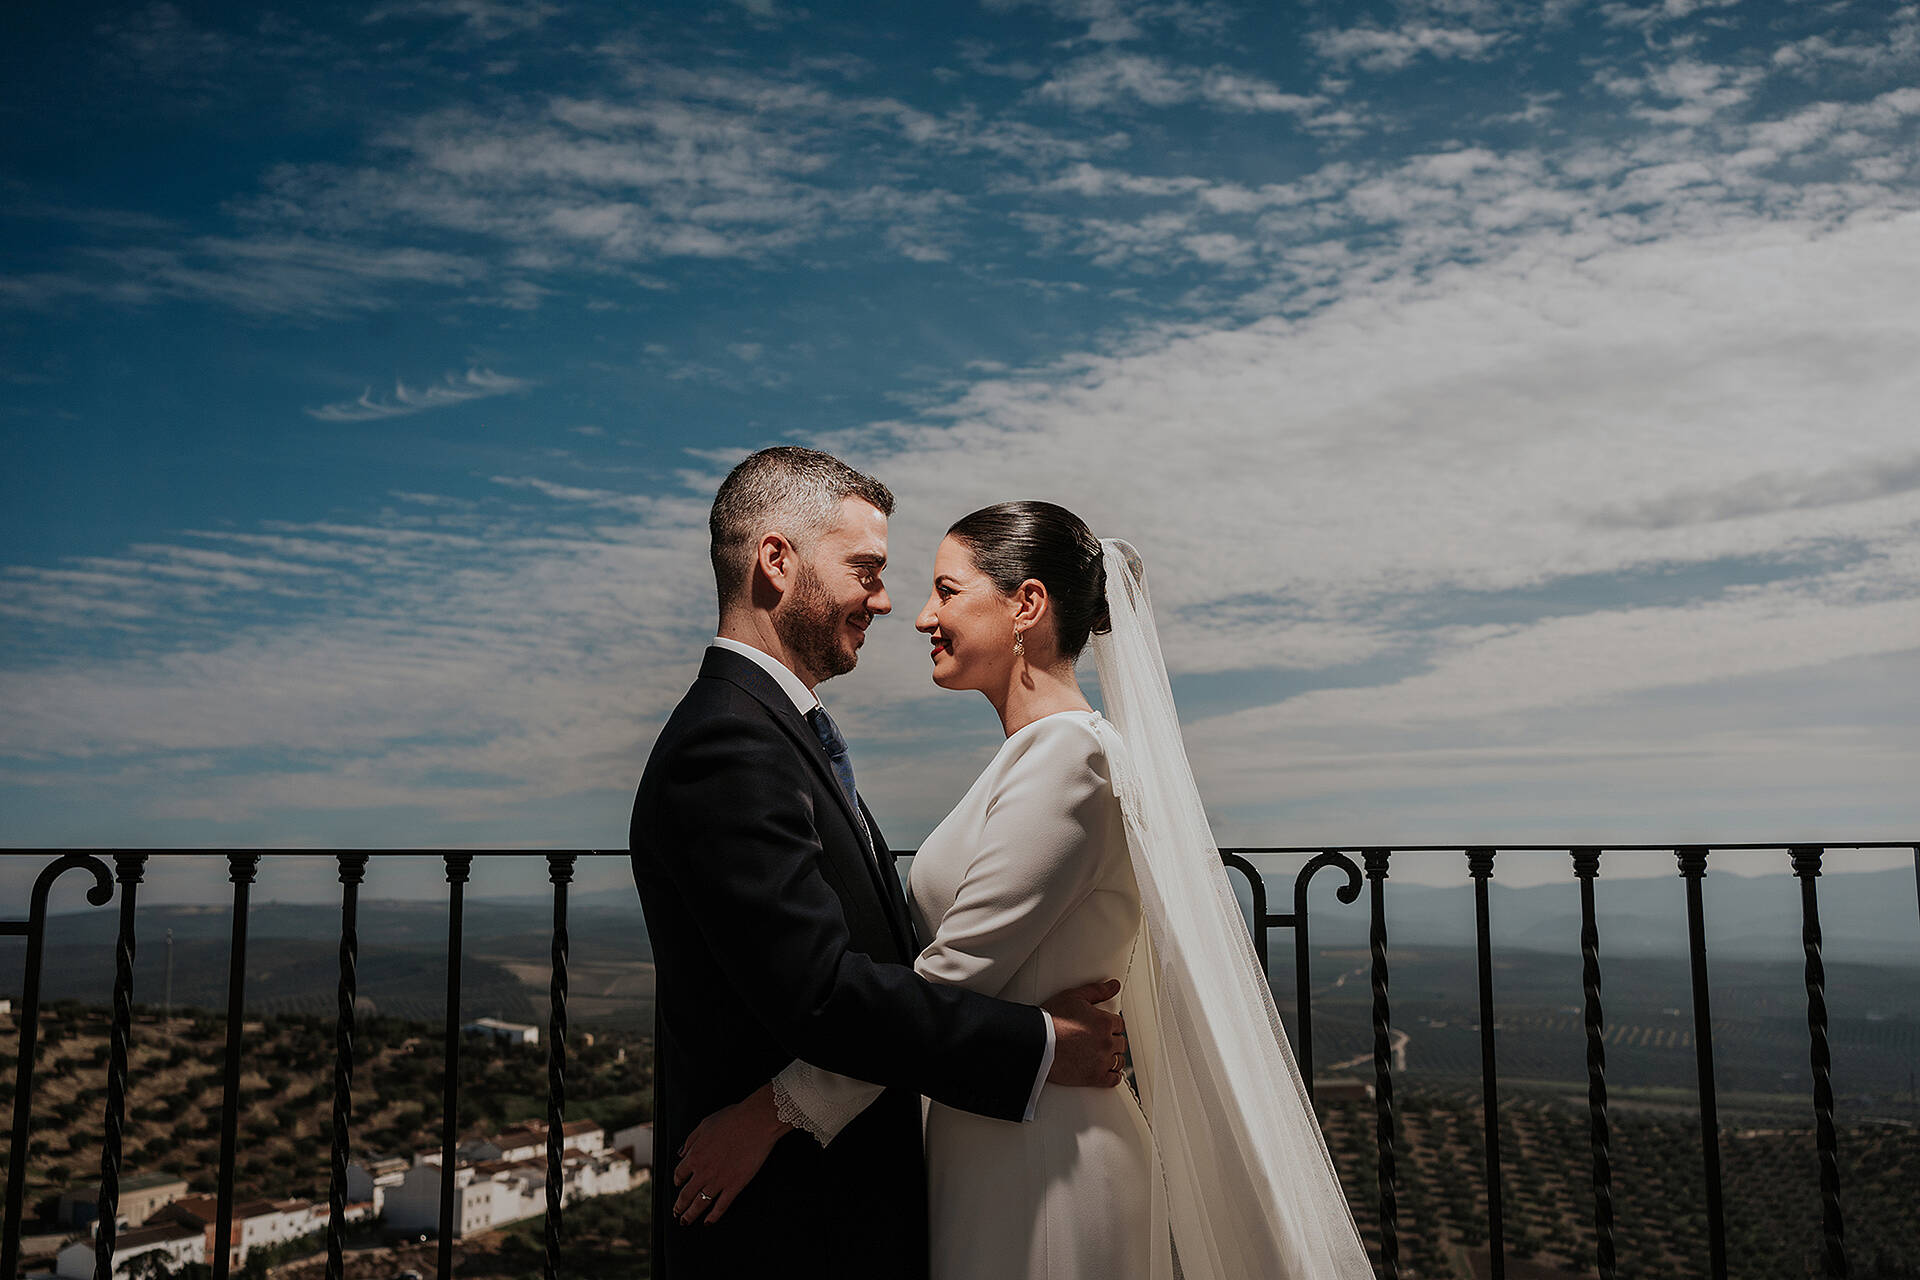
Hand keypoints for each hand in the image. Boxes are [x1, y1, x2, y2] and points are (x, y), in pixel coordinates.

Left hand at [672, 1083, 793, 1225]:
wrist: (755, 1123)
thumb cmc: (732, 1119)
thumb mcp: (704, 1125)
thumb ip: (690, 1140)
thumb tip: (681, 1152)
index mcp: (694, 1155)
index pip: (679, 1174)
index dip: (677, 1181)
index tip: (677, 1185)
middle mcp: (703, 1172)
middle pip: (686, 1194)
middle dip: (679, 1206)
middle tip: (676, 1213)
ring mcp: (718, 1181)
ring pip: (700, 1204)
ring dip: (690, 1215)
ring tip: (685, 1222)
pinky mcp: (735, 1186)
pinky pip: (721, 1206)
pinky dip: (713, 1216)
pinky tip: (708, 1222)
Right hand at [1041, 978, 1127, 1088]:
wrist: (1037, 1044)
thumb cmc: (1051, 1020)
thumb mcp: (1074, 996)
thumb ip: (1097, 990)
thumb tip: (1114, 986)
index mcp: (1104, 1022)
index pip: (1119, 1024)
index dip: (1111, 1024)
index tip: (1104, 1027)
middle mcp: (1107, 1042)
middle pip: (1120, 1042)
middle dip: (1112, 1040)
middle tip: (1100, 1040)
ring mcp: (1102, 1061)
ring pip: (1119, 1061)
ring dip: (1113, 1057)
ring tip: (1102, 1055)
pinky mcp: (1095, 1077)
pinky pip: (1113, 1079)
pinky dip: (1112, 1076)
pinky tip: (1106, 1072)